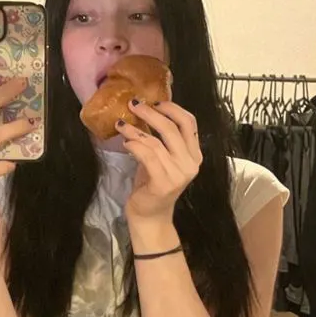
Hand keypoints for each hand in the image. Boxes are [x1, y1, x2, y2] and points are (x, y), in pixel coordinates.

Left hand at [117, 98, 201, 225]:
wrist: (150, 215)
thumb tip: (146, 109)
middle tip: (133, 105)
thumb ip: (163, 138)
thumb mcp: (162, 157)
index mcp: (195, 154)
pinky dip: (134, 145)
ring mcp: (178, 174)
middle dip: (150, 113)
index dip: (172, 108)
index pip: (189, 122)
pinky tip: (125, 142)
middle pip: (172, 128)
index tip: (154, 101)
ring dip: (135, 129)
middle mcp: (191, 163)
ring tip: (121, 124)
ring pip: (156, 141)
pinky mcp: (163, 183)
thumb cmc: (153, 183)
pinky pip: (147, 155)